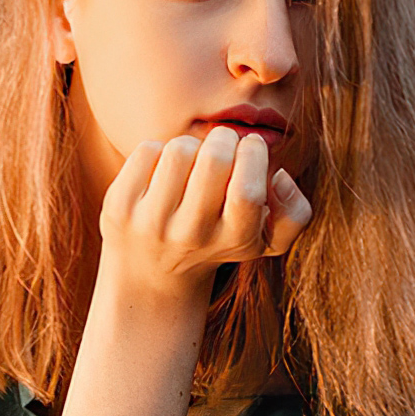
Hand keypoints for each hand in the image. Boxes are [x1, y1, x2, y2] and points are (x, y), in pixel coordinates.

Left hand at [94, 125, 313, 307]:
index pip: (247, 190)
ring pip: (179, 150)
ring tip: (192, 162)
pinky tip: (163, 171)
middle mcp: (190, 236)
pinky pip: (147, 151)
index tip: (251, 148)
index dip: (254, 155)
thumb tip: (279, 177)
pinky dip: (160, 149)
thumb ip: (295, 212)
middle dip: (224, 139)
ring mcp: (150, 223)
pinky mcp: (119, 208)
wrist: (150, 276)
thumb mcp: (265, 241)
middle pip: (215, 161)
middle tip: (223, 146)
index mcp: (232, 241)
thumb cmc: (218, 243)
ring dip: (191, 144)